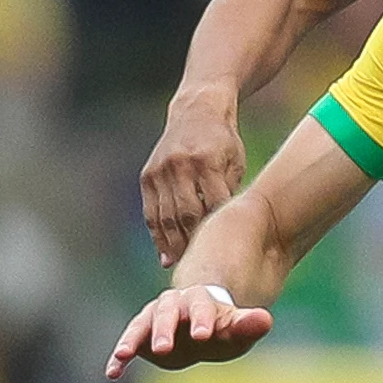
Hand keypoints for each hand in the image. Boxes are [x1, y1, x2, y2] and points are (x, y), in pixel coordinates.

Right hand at [107, 284, 274, 377]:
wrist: (202, 331)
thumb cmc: (223, 329)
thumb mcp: (237, 329)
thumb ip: (248, 324)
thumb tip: (266, 319)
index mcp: (199, 300)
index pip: (200, 307)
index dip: (202, 319)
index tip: (203, 336)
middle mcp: (171, 305)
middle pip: (165, 313)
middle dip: (164, 330)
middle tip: (164, 349)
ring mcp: (153, 319)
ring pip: (141, 325)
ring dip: (132, 339)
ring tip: (123, 354)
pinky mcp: (141, 337)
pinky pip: (129, 344)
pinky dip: (119, 357)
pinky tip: (112, 373)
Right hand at [141, 90, 246, 265]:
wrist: (196, 111)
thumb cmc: (224, 142)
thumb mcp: (235, 162)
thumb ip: (228, 193)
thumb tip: (222, 232)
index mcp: (208, 162)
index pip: (214, 205)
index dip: (217, 234)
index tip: (223, 258)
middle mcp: (180, 167)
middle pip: (187, 215)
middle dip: (194, 246)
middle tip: (203, 272)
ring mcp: (160, 171)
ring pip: (166, 218)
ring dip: (174, 247)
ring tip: (184, 270)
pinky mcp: (147, 176)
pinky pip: (151, 213)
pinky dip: (158, 236)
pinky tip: (166, 256)